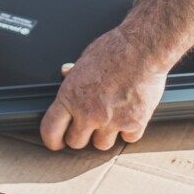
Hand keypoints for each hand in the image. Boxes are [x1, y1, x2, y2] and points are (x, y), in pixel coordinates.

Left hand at [40, 28, 167, 150]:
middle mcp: (88, 113)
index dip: (52, 140)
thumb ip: (74, 74)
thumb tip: (65, 73)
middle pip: (76, 142)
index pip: (51, 130)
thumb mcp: (85, 59)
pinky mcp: (134, 124)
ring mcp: (111, 121)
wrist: (143, 49)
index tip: (56, 142)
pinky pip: (127, 139)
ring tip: (111, 118)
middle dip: (80, 135)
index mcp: (70, 97)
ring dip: (105, 135)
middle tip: (88, 125)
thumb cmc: (114, 49)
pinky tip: (130, 115)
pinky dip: (129, 130)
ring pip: (102, 145)